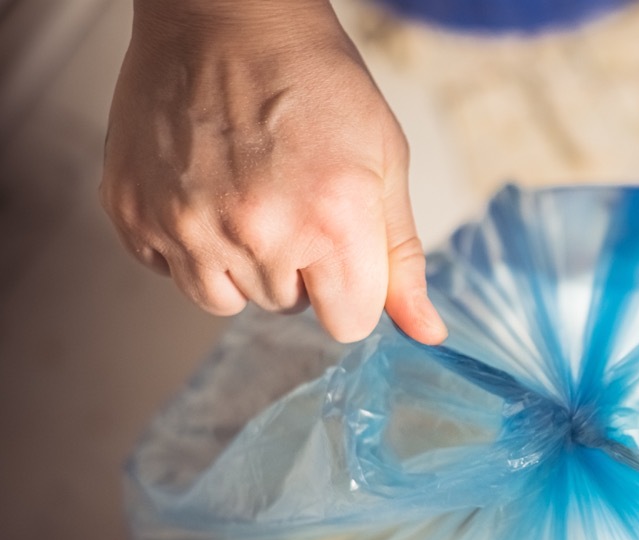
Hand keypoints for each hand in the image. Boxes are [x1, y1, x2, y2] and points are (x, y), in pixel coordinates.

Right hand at [100, 0, 445, 343]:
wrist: (225, 16)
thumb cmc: (313, 79)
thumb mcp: (384, 164)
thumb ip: (402, 257)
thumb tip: (427, 332)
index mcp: (331, 222)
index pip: (348, 323)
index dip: (351, 289)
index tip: (342, 250)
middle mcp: (257, 232)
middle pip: (287, 308)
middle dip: (298, 268)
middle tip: (291, 197)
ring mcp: (187, 225)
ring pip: (225, 300)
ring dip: (242, 265)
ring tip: (249, 198)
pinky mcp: (135, 213)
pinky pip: (170, 270)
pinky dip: (190, 244)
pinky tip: (207, 191)